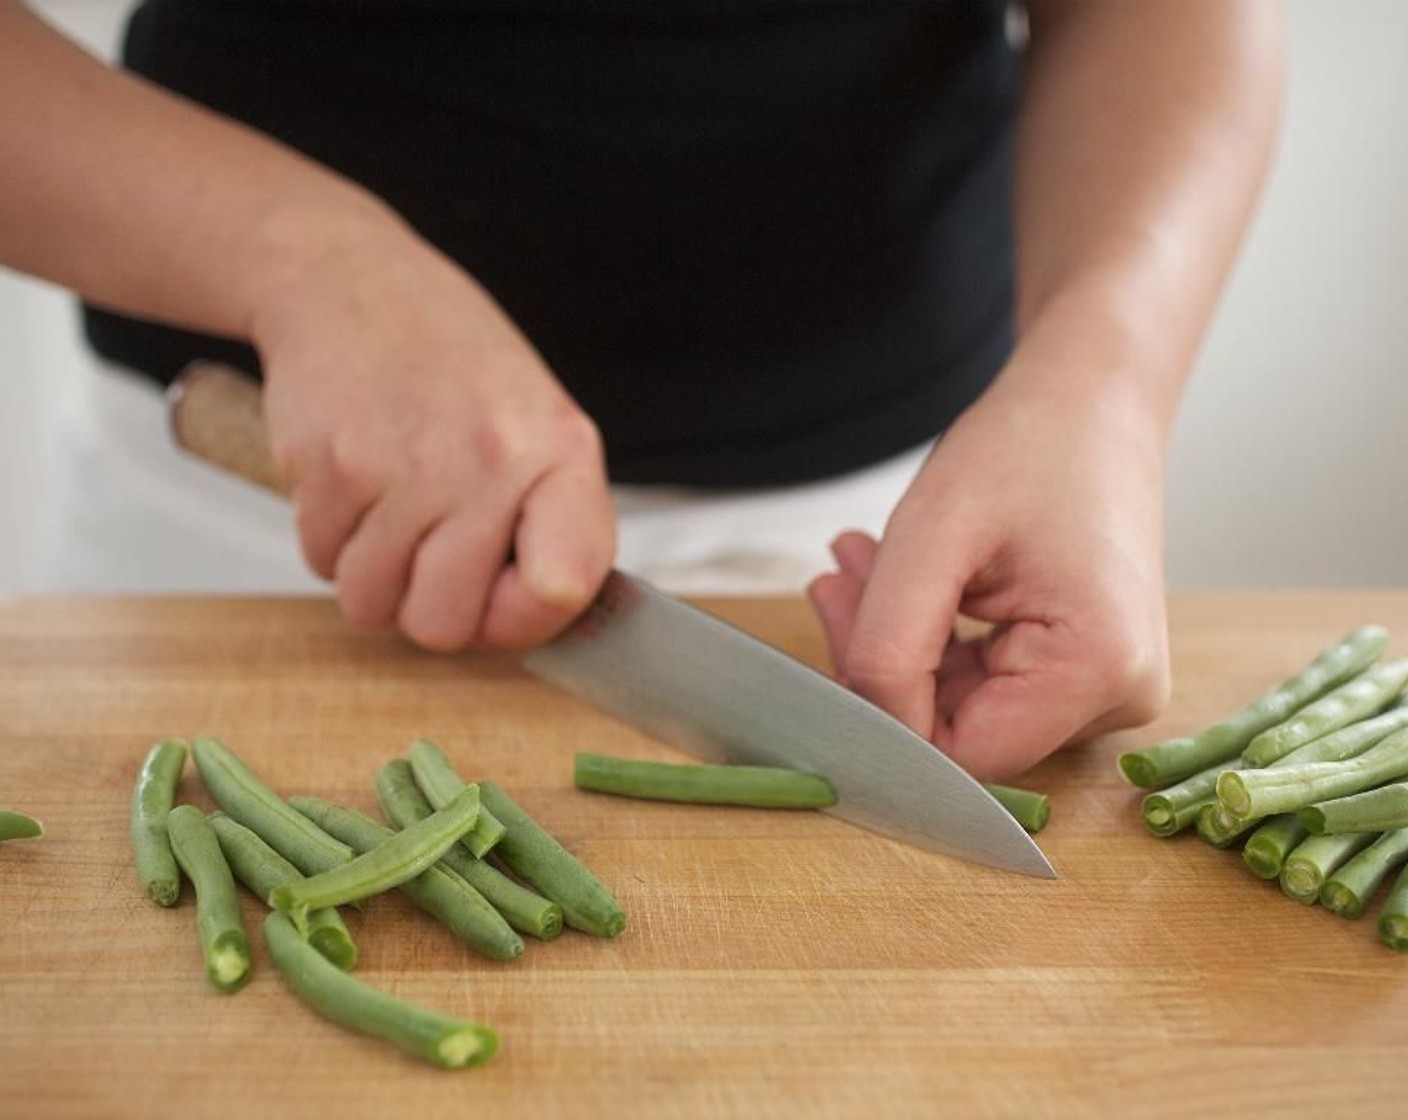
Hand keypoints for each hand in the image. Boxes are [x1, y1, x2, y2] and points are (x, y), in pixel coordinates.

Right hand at [251, 217, 614, 650]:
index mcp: (561, 453)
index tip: (503, 596)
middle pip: (445, 625)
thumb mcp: (540, 426)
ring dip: (374, 574)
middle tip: (430, 548)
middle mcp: (491, 460)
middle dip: (429, 604)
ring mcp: (407, 466)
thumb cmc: (454, 364)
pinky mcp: (331, 466)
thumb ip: (554, 523)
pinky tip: (355, 478)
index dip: (522, 619)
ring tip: (392, 505)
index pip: (561, 590)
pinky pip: (321, 563)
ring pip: (373, 604)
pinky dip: (331, 538)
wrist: (351, 282)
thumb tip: (545, 618)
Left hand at [807, 365, 1170, 779]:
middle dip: (883, 660)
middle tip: (836, 582)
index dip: (884, 712)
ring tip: (859, 561)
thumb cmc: (1027, 448)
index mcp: (1098, 671)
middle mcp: (1117, 698)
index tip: (838, 630)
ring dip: (898, 638)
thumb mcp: (932, 538)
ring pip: (960, 702)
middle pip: (959, 727)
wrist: (1093, 398)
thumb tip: (866, 726)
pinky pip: (982, 679)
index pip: (963, 754)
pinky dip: (930, 632)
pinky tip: (892, 573)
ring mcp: (1104, 687)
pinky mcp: (1083, 669)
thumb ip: (889, 645)